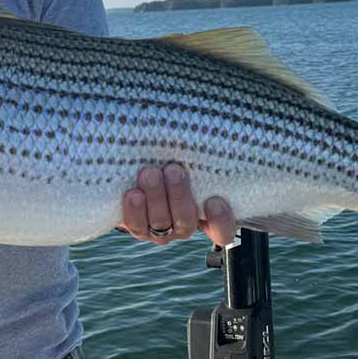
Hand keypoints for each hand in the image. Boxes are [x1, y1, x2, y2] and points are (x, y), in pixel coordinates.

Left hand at [119, 163, 236, 246]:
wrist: (142, 171)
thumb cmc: (175, 161)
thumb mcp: (192, 159)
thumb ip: (201, 155)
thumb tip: (213, 128)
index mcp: (207, 215)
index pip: (223, 229)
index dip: (221, 220)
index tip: (214, 201)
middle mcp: (185, 226)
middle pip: (186, 222)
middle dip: (179, 196)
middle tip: (173, 170)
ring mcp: (161, 230)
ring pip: (160, 222)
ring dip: (155, 197)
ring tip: (150, 173)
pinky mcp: (138, 228)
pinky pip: (136, 225)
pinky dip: (134, 210)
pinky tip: (134, 193)